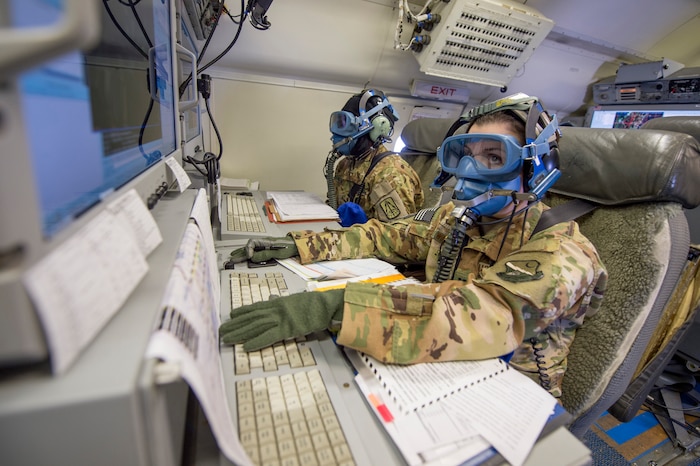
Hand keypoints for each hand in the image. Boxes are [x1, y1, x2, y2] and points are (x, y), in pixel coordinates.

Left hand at [219, 289, 344, 350]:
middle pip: (251, 318)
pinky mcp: (287, 329)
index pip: (255, 307)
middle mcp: (275, 310)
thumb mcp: (294, 300)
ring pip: (255, 326)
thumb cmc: (313, 303)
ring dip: (239, 333)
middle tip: (221, 330)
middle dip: (235, 324)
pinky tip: (245, 347)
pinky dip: (256, 342)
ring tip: (227, 338)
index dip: (242, 312)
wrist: (324, 305)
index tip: (230, 316)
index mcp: (277, 303)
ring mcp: (280, 319)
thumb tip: (272, 299)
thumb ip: (281, 301)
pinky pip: (269, 337)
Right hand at [228, 236, 298, 263]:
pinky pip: (255, 251)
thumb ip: (265, 254)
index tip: (249, 257)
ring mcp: (264, 246)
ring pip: (250, 249)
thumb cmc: (289, 247)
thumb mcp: (277, 252)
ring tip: (233, 257)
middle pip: (249, 246)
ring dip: (242, 253)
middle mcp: (263, 242)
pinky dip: (248, 254)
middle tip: (232, 259)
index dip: (248, 250)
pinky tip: (244, 256)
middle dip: (240, 253)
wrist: (297, 245)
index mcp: (265, 241)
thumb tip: (253, 258)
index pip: (252, 243)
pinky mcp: (266, 249)